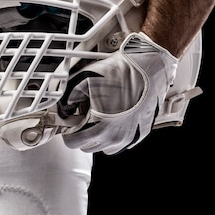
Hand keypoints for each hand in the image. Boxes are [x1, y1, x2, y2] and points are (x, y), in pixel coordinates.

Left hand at [60, 32, 177, 154]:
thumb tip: (65, 106)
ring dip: (98, 136)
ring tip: (99, 116)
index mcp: (100, 127)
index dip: (67, 132)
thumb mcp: (85, 78)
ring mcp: (129, 138)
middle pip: (87, 146)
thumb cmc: (122, 72)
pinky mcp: (140, 134)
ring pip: (104, 147)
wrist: (149, 67)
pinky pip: (121, 143)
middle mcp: (116, 137)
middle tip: (83, 116)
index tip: (69, 123)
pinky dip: (114, 135)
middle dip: (81, 133)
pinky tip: (113, 118)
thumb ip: (70, 96)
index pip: (73, 142)